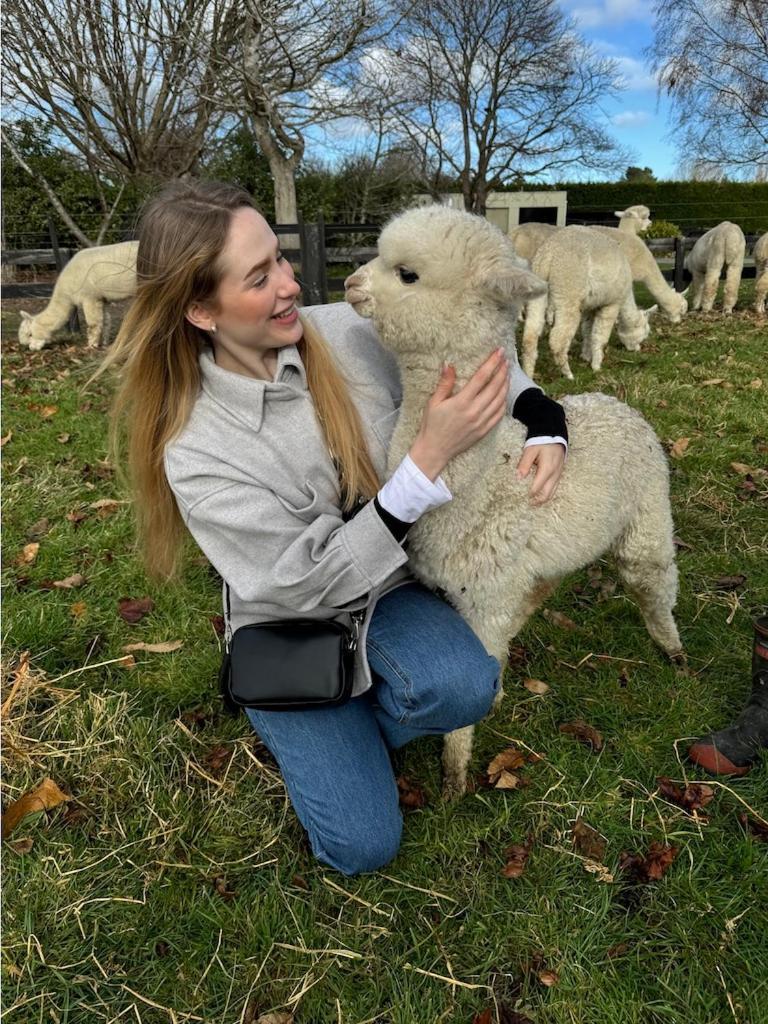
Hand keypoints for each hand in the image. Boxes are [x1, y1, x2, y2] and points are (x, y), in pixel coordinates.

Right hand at [409, 347, 509, 479]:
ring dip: (505, 385)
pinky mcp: (484, 430)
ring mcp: (481, 422)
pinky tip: (504, 394)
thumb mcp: (433, 402)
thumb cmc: (432, 425)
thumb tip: (449, 364)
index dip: (492, 362)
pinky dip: (504, 402)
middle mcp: (474, 411)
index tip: (499, 352)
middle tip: (506, 360)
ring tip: (507, 374)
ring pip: (500, 400)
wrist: (435, 450)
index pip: (481, 377)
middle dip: (502, 371)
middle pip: (495, 386)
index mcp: (461, 402)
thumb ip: (444, 383)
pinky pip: (499, 414)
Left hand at [516, 443, 565, 503]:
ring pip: (552, 493)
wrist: (555, 434)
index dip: (528, 495)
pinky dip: (547, 493)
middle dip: (536, 501)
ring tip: (532, 502)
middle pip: (547, 495)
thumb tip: (518, 478)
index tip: (519, 499)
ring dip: (543, 499)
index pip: (536, 488)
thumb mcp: (530, 450)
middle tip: (526, 504)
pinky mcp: (560, 473)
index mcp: (547, 469)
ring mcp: (559, 475)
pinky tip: (540, 494)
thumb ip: (524, 464)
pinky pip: (555, 487)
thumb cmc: (541, 441)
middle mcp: (555, 474)